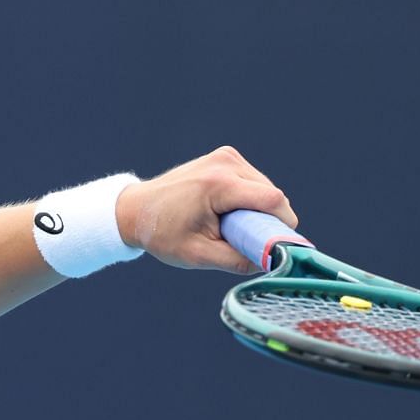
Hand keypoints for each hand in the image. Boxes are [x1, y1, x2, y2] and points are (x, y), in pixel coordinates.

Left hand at [115, 146, 297, 273]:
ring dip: (257, 210)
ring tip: (229, 227)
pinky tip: (227, 213)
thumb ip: (236, 260)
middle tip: (244, 241)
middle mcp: (225, 163)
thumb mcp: (198, 255)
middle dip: (266, 220)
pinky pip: (252, 182)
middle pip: (271, 194)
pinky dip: (248, 200)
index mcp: (218, 184)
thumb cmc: (162, 234)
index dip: (282, 224)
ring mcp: (226, 156)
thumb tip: (270, 263)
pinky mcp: (226, 157)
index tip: (279, 246)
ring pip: (264, 188)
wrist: (136, 210)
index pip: (272, 200)